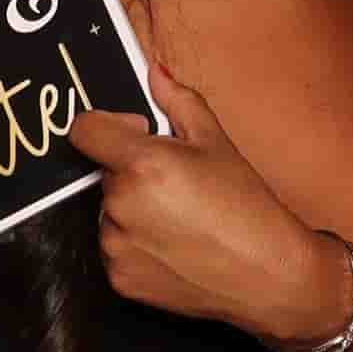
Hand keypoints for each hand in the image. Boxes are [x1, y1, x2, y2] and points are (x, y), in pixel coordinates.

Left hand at [73, 60, 351, 344]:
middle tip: (178, 186)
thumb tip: (154, 72)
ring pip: (109, 213)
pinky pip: (116, 249)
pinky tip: (175, 247)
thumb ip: (179, 101)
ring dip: (132, 210)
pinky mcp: (119, 279)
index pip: (84, 131)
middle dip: (132, 173)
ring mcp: (116, 247)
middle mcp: (120, 205)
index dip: (109, 126)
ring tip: (181, 221)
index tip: (138, 134)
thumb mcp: (217, 143)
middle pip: (105, 173)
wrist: (268, 276)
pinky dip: (137, 245)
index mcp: (141, 164)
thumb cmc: (247, 207)